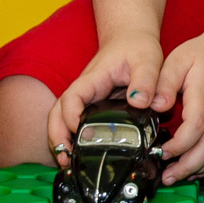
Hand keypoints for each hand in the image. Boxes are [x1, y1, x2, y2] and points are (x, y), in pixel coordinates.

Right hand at [46, 33, 164, 160]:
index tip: (78, 131)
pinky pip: (74, 123)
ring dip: (60, 140)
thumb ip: (146, 80)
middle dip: (56, 136)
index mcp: (93, 79)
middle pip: (57, 113)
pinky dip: (72, 139)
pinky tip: (79, 155)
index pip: (72, 98)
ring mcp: (85, 99)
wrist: (131, 39)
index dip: (70, 116)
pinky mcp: (92, 106)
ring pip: (61, 120)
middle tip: (64, 159)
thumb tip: (140, 102)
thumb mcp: (147, 60)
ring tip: (66, 163)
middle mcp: (84, 91)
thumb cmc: (137, 47)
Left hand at [148, 24, 203, 183]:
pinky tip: (199, 170)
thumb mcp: (178, 59)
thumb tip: (154, 106)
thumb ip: (164, 83)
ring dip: (200, 169)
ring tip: (179, 177)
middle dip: (187, 166)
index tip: (162, 151)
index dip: (179, 145)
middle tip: (167, 176)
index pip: (195, 126)